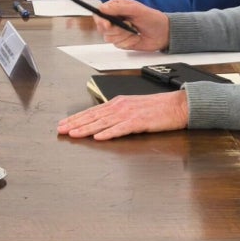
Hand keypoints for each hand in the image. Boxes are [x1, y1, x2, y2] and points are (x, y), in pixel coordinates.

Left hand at [56, 90, 188, 140]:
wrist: (178, 105)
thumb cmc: (157, 107)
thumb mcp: (133, 107)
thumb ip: (117, 113)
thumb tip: (102, 122)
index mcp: (118, 103)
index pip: (92, 111)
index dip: (76, 118)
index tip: (64, 124)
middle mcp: (120, 106)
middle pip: (93, 116)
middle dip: (75, 123)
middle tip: (61, 130)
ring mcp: (129, 114)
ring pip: (103, 123)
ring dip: (86, 129)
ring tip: (74, 134)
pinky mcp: (139, 122)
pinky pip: (121, 129)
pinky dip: (109, 133)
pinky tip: (99, 138)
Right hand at [91, 0, 169, 50]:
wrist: (163, 34)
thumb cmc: (152, 18)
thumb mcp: (137, 9)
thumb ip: (119, 8)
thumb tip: (103, 8)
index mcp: (116, 7)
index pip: (99, 13)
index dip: (100, 19)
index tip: (107, 24)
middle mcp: (114, 19)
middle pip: (101, 27)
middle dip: (114, 29)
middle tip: (125, 26)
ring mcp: (117, 31)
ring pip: (108, 37)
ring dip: (123, 35)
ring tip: (133, 30)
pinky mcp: (121, 41)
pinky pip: (117, 44)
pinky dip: (127, 41)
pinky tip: (135, 37)